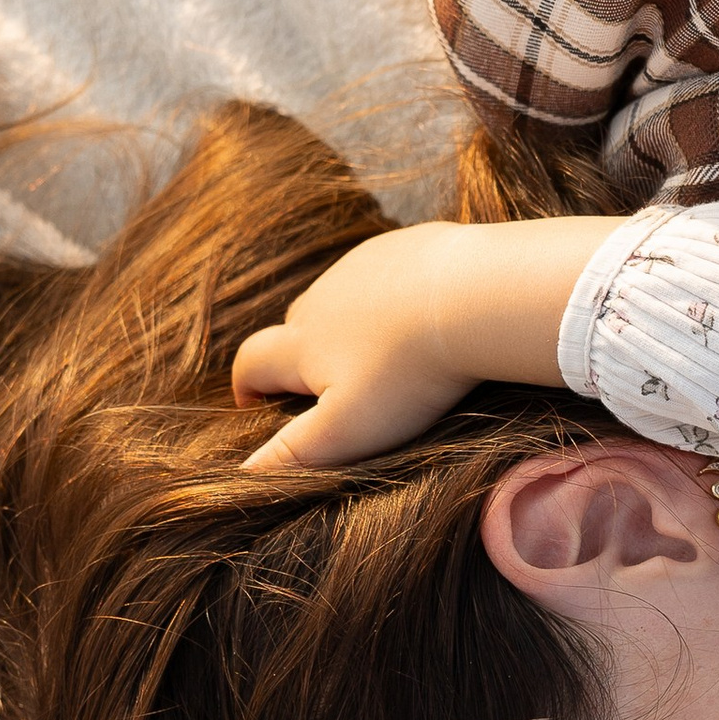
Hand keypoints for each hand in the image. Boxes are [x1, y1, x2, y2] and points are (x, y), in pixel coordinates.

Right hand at [231, 216, 624, 471]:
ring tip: (381, 352)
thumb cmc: (407, 374)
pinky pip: (387, 271)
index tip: (256, 406)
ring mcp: (365, 264)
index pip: (252, 362)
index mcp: (301, 343)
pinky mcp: (407, 245)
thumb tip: (243, 474)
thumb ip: (293, 452)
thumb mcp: (346, 429)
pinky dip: (392, 294)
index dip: (247, 386)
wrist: (475, 296)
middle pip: (294, 324)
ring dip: (348, 322)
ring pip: (341, 296)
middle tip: (327, 386)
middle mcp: (322, 298)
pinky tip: (422, 313)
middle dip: (300, 354)